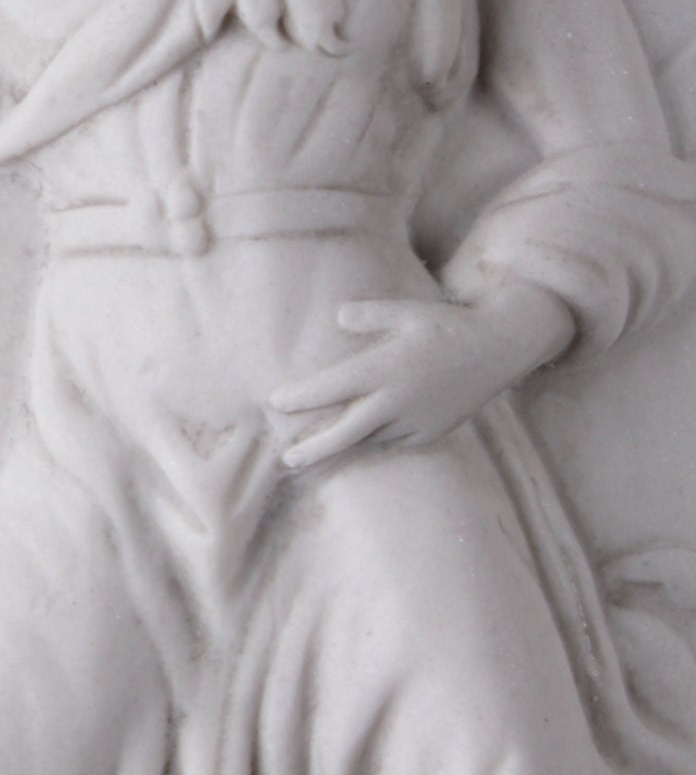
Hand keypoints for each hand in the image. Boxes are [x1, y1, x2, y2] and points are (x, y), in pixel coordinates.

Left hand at [269, 282, 572, 471]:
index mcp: (387, 368)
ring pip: (370, 440)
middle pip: (346, 433)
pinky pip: (394, 442)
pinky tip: (360, 441)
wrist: (499, 349)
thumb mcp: (407, 312)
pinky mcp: (431, 433)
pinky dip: (376, 440)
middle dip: (314, 450)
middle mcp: (398, 400)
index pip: (334, 387)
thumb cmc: (447, 326)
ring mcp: (416, 421)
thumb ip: (369, 315)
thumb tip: (338, 317)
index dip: (303, 397)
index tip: (275, 403)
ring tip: (313, 453)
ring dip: (343, 445)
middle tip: (286, 461)